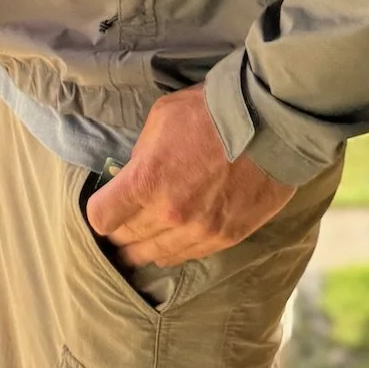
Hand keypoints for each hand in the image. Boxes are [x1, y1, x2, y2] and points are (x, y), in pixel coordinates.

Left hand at [86, 85, 296, 267]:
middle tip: (122, 220)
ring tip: (143, 236)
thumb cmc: (211, 111)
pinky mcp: (224, 239)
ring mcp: (199, 231)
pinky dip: (174, 249)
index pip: (101, 218)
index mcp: (147, 181)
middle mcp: (169, 214)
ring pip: (154, 255)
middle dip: (119, 230)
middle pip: (126, 240)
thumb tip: (133, 173)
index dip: (99, 211)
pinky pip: (186, 256)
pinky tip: (172, 237)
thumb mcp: (161, 117)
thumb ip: (141, 152)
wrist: (269, 123)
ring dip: (144, 246)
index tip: (105, 204)